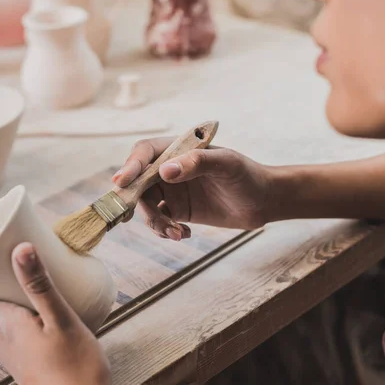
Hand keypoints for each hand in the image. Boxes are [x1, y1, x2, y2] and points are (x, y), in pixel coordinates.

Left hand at [0, 243, 110, 384]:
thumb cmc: (75, 368)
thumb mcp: (60, 319)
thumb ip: (40, 285)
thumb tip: (20, 249)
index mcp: (1, 326)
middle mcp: (1, 340)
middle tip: (18, 260)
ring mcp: (15, 352)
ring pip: (3, 317)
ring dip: (15, 295)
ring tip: (38, 279)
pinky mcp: (31, 359)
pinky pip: (19, 329)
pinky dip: (28, 311)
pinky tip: (51, 307)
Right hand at [113, 137, 271, 239]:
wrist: (263, 201)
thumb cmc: (247, 175)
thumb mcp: (226, 165)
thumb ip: (197, 163)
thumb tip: (164, 171)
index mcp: (178, 149)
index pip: (144, 153)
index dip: (130, 166)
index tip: (121, 182)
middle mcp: (169, 168)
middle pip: (138, 182)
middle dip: (135, 201)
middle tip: (134, 218)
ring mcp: (171, 190)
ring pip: (145, 206)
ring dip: (155, 221)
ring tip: (176, 232)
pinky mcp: (177, 210)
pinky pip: (158, 221)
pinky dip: (164, 230)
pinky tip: (183, 234)